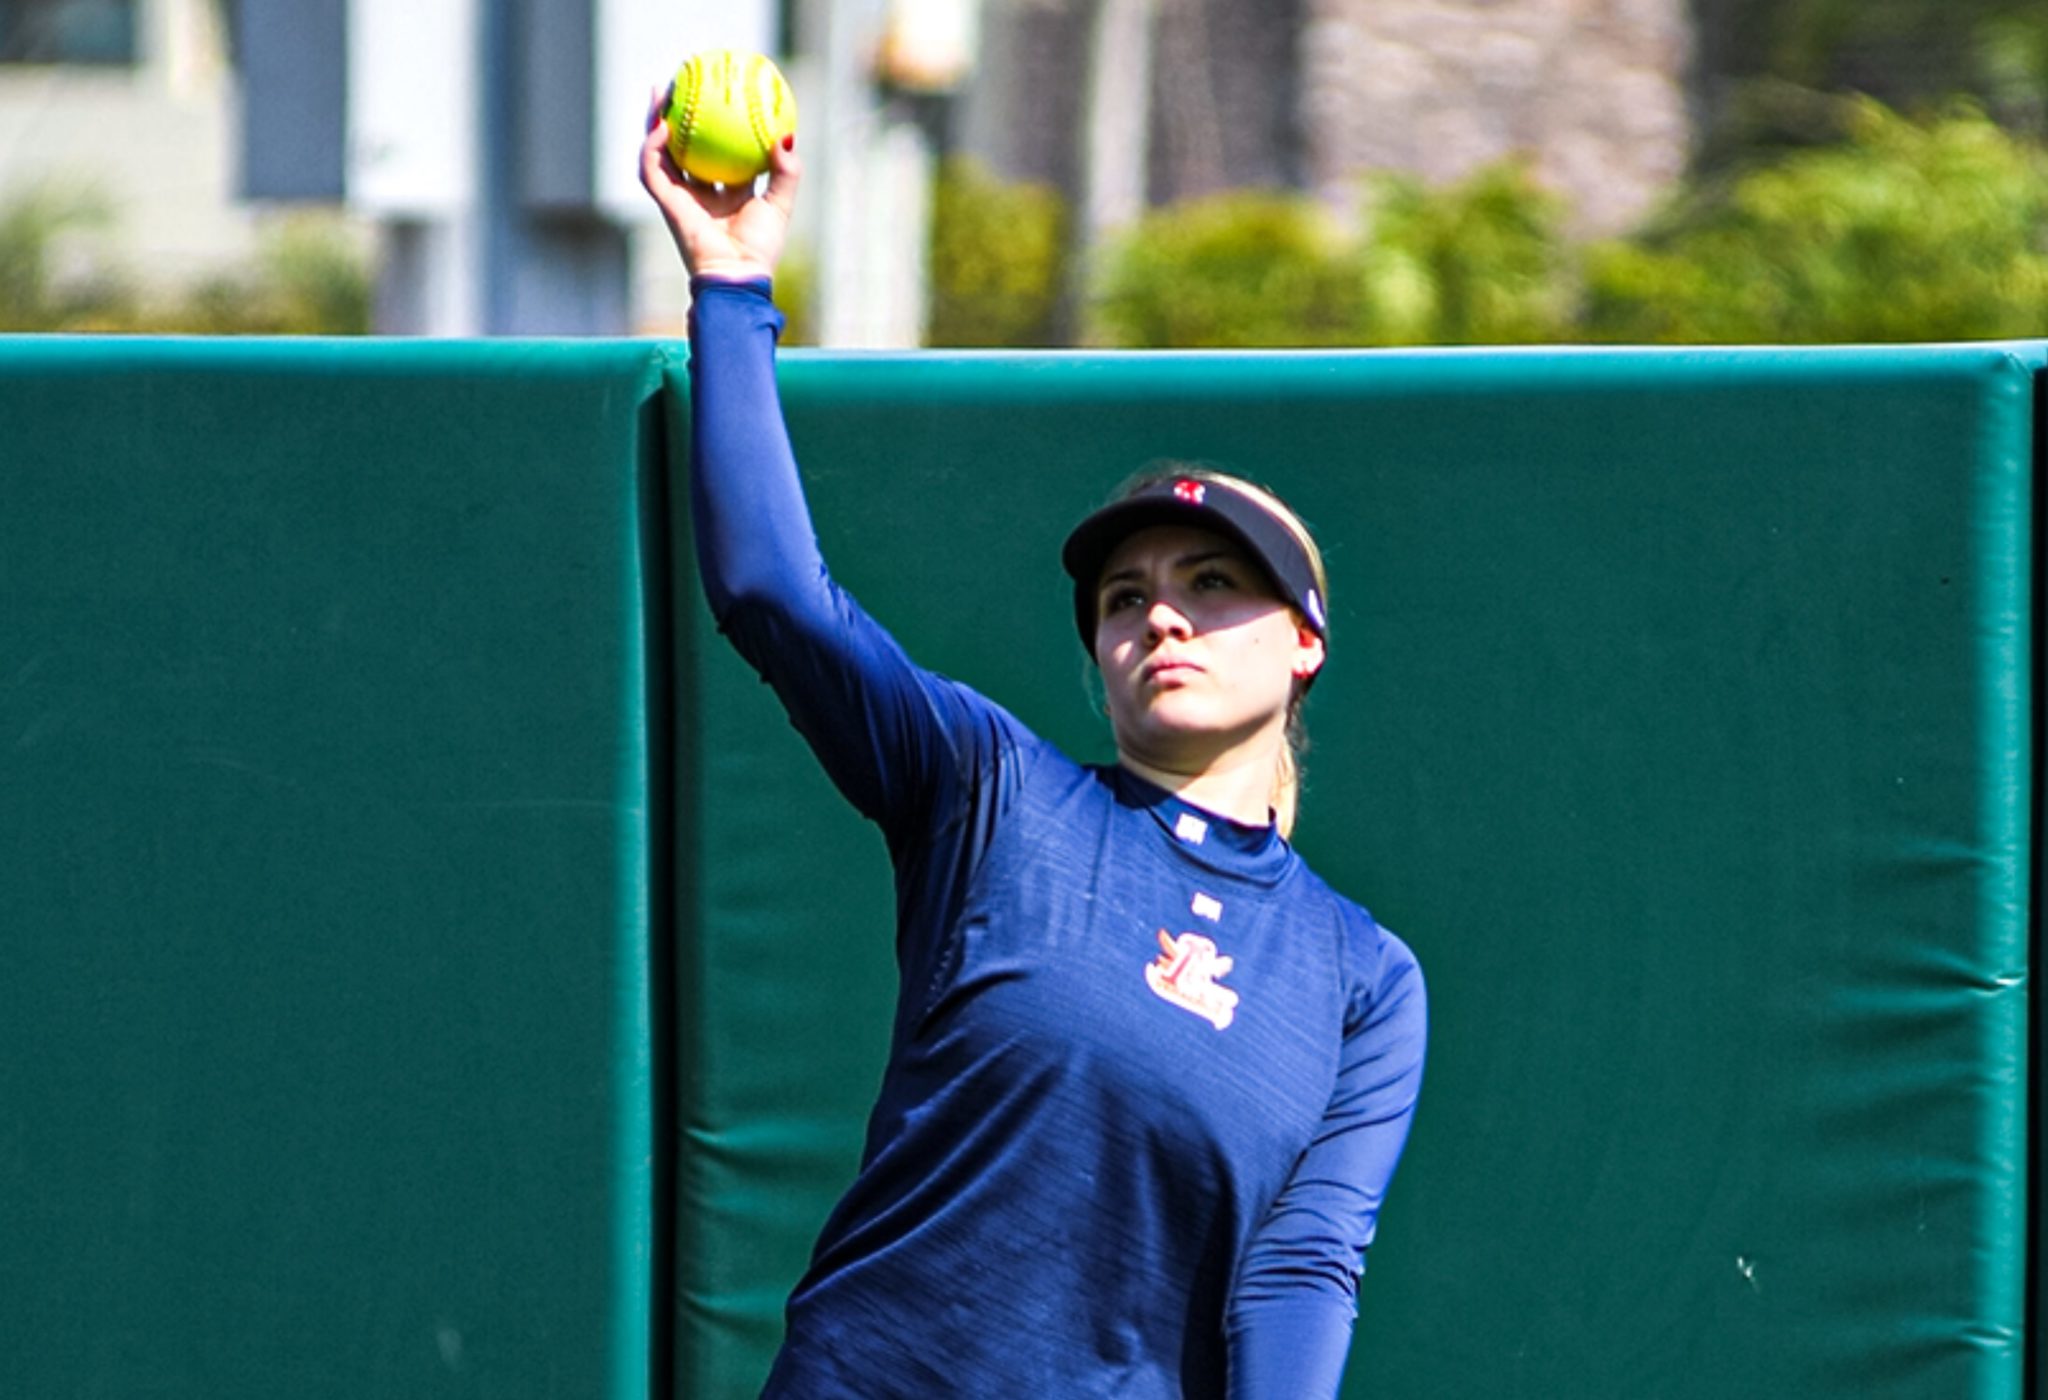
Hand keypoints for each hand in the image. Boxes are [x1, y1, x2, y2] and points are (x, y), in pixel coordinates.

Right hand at [639, 85, 800, 282]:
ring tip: (660, 94)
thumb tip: (786, 137)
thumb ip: (786, 172)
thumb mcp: (779, 203)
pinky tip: (662, 125)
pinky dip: (653, 148)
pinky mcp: (665, 204)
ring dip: (655, 123)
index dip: (715, 128)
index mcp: (724, 194)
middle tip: (683, 86)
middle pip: (683, 147)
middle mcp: (699, 193)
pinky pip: (653, 169)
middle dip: (679, 118)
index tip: (718, 100)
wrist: (737, 275)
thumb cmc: (760, 248)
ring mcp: (679, 198)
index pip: (716, 154)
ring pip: (660, 152)